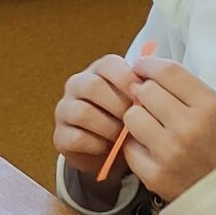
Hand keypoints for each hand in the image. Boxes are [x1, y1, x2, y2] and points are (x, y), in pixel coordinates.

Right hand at [54, 52, 140, 183]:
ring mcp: (65, 110)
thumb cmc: (126, 119)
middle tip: (135, 119)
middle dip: (118, 105)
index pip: (108, 64)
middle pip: (92, 86)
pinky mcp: (60, 135)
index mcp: (98, 71)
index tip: (143, 95)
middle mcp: (77, 85)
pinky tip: (108, 148)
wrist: (107, 150)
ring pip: (83, 113)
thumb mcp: (137, 100)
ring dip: (108, 126)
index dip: (127, 78)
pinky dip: (96, 144)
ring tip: (123, 137)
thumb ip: (143, 90)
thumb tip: (155, 89)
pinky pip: (76, 138)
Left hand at [121, 58, 215, 203]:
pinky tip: (150, 148)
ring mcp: (169, 152)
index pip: (168, 72)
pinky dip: (136, 145)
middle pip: (145, 91)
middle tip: (150, 102)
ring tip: (151, 126)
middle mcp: (188, 126)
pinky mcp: (154, 174)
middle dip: (144, 93)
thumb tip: (145, 71)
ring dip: (137, 118)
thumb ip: (184, 90)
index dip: (149, 64)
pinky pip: (128, 147)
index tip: (142, 66)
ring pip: (131, 117)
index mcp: (209, 106)